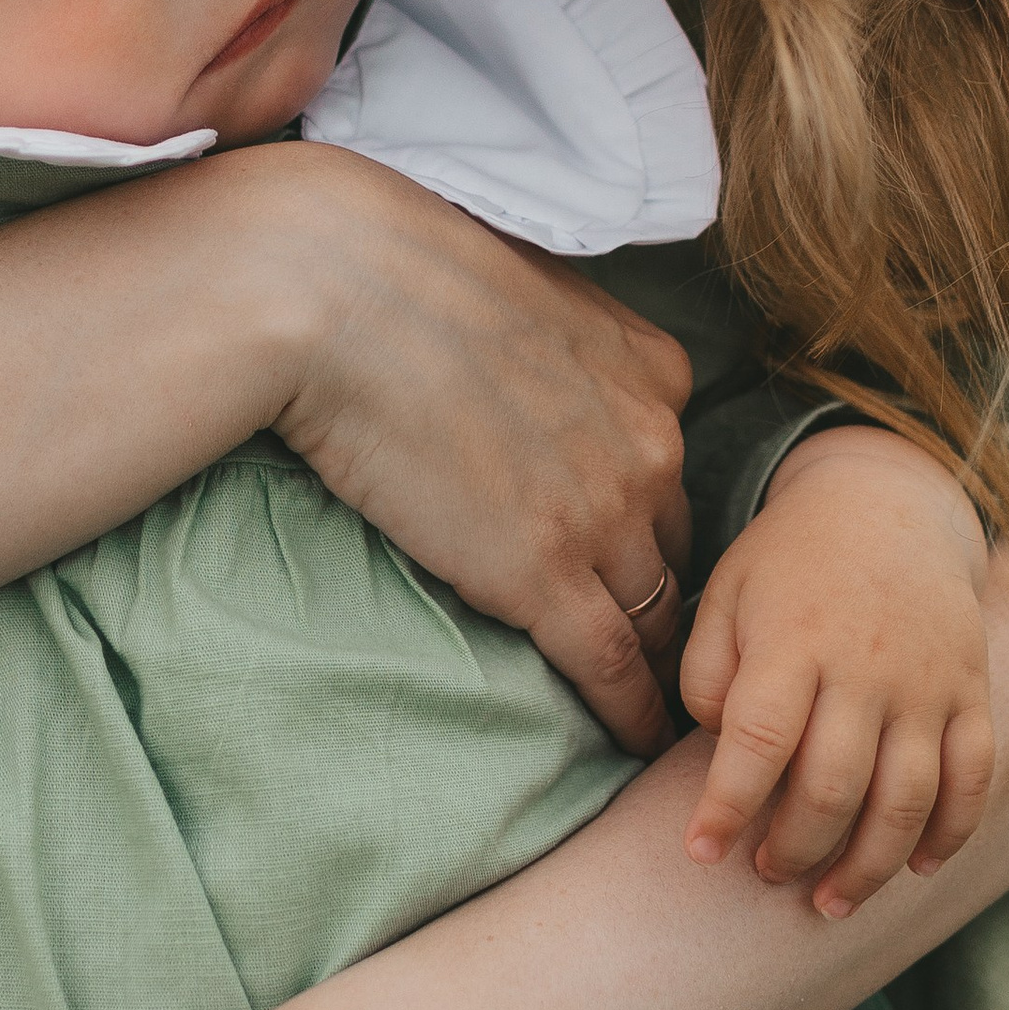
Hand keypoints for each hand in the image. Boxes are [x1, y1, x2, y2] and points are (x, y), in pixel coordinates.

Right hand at [256, 143, 694, 752]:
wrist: (338, 291)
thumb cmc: (400, 271)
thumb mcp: (522, 286)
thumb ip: (555, 341)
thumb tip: (532, 359)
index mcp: (653, 368)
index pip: (667, 466)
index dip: (646, 512)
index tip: (632, 546)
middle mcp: (651, 442)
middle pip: (671, 541)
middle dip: (661, 586)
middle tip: (650, 633)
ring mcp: (605, 514)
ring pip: (655, 612)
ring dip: (657, 658)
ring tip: (656, 701)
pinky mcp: (545, 575)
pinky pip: (613, 664)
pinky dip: (630, 710)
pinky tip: (634, 737)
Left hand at [678, 426, 996, 910]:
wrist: (887, 504)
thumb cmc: (790, 561)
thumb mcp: (728, 592)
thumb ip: (707, 670)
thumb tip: (719, 746)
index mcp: (793, 639)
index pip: (758, 739)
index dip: (727, 806)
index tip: (700, 851)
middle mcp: (865, 666)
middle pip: (833, 786)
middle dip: (795, 848)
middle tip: (767, 873)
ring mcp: (928, 683)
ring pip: (906, 800)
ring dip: (868, 866)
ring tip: (829, 903)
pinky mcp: (972, 692)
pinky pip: (972, 778)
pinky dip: (950, 832)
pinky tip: (916, 868)